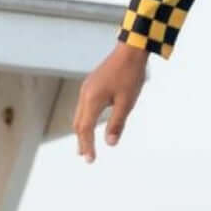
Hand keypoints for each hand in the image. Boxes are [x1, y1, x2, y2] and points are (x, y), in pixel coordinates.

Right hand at [73, 42, 148, 161]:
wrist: (131, 50)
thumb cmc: (131, 75)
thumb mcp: (127, 102)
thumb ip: (117, 123)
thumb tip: (110, 144)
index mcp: (92, 100)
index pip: (86, 129)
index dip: (87, 146)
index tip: (90, 160)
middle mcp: (85, 94)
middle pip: (79, 123)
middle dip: (82, 141)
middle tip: (85, 156)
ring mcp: (87, 88)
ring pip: (80, 114)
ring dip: (82, 130)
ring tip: (84, 144)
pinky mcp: (91, 83)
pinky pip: (84, 106)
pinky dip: (85, 119)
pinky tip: (90, 123)